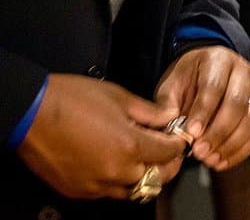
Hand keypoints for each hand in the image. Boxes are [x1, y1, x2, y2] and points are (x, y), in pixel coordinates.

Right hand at [16, 74, 187, 199]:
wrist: (31, 113)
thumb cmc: (71, 100)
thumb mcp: (119, 97)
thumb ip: (149, 112)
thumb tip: (169, 118)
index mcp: (129, 146)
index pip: (169, 153)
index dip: (177, 143)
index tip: (177, 136)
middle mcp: (115, 171)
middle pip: (158, 177)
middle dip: (168, 164)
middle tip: (166, 150)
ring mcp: (96, 184)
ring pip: (135, 190)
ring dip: (145, 176)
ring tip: (143, 159)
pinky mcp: (79, 191)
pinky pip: (109, 192)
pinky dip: (119, 182)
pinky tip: (118, 165)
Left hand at [154, 46, 249, 170]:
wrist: (204, 73)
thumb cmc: (186, 81)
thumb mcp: (171, 86)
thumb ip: (168, 107)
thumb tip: (173, 132)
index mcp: (217, 60)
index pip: (215, 86)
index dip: (204, 111)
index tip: (192, 133)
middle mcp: (242, 72)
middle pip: (237, 103)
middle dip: (218, 131)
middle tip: (200, 151)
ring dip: (231, 144)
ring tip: (211, 160)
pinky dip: (242, 150)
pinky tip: (223, 161)